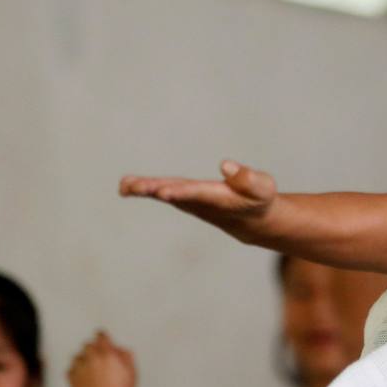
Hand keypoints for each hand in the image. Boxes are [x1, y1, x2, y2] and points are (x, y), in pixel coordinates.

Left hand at [69, 332, 136, 386]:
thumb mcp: (132, 374)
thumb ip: (126, 356)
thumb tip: (118, 348)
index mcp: (108, 354)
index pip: (101, 336)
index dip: (102, 336)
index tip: (102, 337)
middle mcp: (92, 358)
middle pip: (87, 345)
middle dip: (93, 349)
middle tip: (99, 360)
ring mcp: (79, 368)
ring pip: (77, 357)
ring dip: (83, 361)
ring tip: (92, 374)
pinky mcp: (70, 378)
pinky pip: (70, 369)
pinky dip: (76, 372)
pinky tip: (85, 382)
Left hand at [120, 161, 277, 244]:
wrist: (250, 221)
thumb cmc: (258, 199)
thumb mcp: (263, 187)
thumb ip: (247, 177)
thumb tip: (225, 164)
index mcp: (220, 199)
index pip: (198, 194)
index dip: (180, 192)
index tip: (162, 192)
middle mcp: (200, 202)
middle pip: (175, 195)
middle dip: (156, 190)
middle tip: (136, 188)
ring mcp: (189, 201)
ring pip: (164, 193)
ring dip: (144, 190)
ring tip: (124, 186)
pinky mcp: (183, 198)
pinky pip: (161, 192)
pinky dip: (143, 189)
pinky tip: (125, 186)